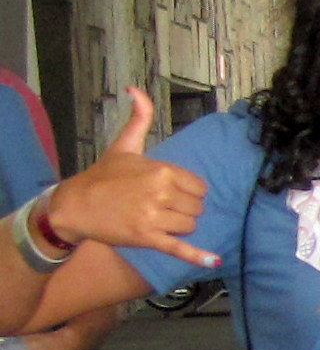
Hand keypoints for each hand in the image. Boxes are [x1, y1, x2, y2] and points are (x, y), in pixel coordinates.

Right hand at [48, 91, 215, 264]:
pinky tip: (214, 261)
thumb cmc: (102, 176)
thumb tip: (136, 88)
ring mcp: (154, 216)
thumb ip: (138, 118)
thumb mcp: (124, 145)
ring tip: (155, 219)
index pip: (199, 187)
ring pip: (190, 225)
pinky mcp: (147, 237)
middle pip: (197, 207)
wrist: (75, 204)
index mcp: (161, 170)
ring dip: (178, 225)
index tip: (169, 192)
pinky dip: (197, 256)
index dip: (187, 192)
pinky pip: (179, 248)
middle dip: (182, 208)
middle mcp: (160, 192)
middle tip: (158, 206)